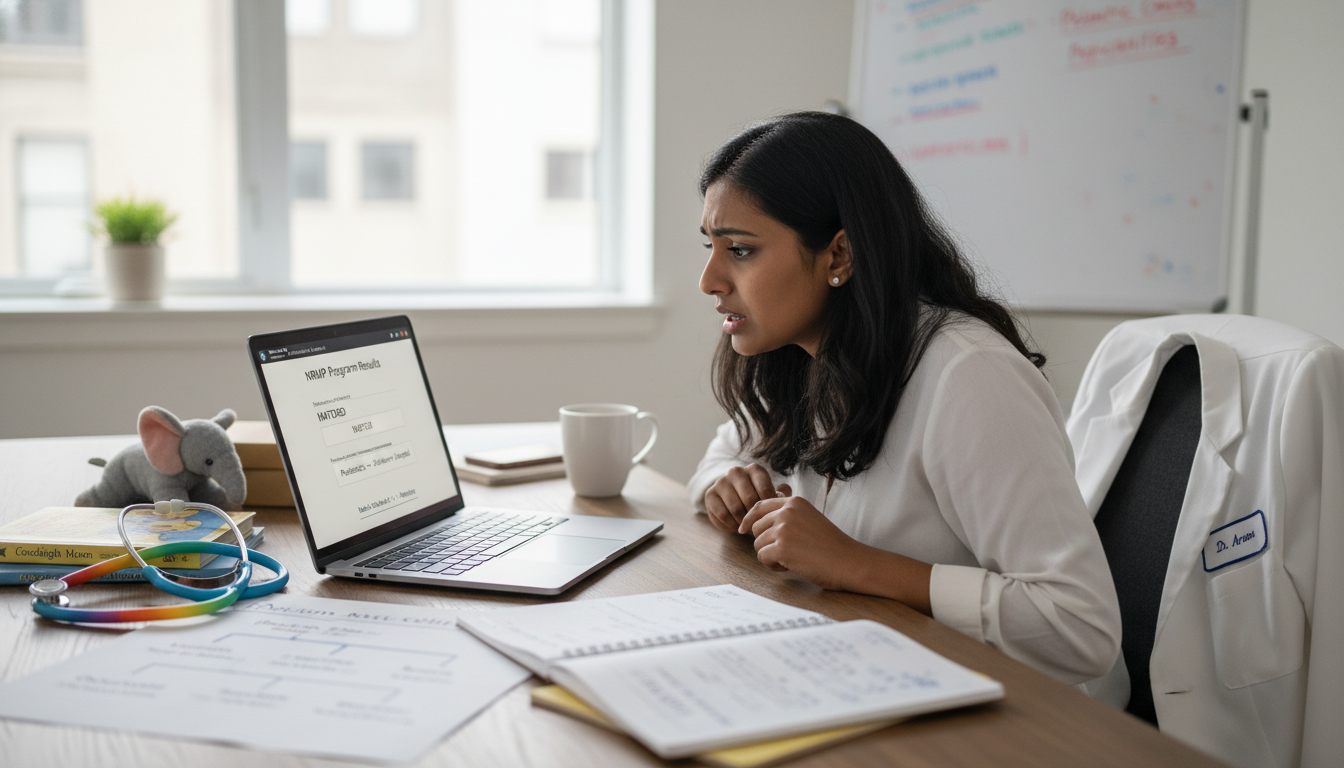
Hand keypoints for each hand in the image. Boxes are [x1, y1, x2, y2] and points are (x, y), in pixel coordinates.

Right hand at [704, 464, 790, 531]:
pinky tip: (736, 526)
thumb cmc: (756, 498)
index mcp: (755, 469)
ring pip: (736, 508)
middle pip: (750, 499)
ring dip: (743, 522)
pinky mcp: (710, 494)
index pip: (765, 490)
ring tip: (748, 526)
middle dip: (755, 516)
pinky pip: (723, 514)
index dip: (768, 508)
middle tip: (759, 526)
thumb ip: (781, 495)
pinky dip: (731, 525)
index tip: (770, 517)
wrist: (731, 500)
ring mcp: (722, 481)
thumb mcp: (770, 495)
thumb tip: (785, 493)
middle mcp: (737, 471)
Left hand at [738, 495, 860, 590]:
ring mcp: (783, 528)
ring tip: (791, 559)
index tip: (743, 529)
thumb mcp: (809, 519)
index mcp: (794, 502)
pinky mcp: (782, 547)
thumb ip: (788, 516)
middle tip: (784, 551)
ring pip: (757, 543)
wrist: (849, 561)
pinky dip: (773, 565)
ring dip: (770, 555)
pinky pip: (762, 556)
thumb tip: (758, 519)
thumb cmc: (831, 545)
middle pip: (755, 527)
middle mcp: (787, 511)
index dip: (749, 518)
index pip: (759, 506)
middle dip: (765, 541)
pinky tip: (790, 566)